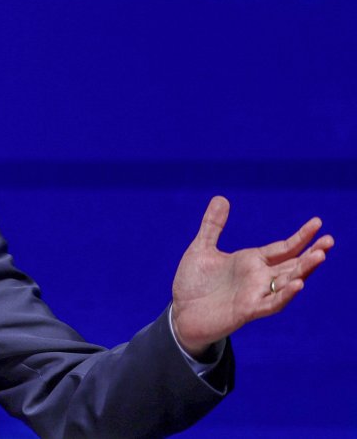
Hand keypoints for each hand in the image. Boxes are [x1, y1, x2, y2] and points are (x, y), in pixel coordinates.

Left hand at [171, 196, 333, 356]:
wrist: (180, 313)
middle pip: (292, 264)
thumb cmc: (194, 283)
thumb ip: (213, 225)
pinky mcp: (247, 310)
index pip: (283, 248)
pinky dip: (285, 294)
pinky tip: (298, 284)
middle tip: (330, 241)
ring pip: (287, 282)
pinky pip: (272, 303)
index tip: (318, 223)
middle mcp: (258, 277)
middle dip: (311, 254)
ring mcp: (255, 294)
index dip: (300, 237)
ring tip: (320, 256)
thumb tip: (221, 197)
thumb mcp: (201, 249)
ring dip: (304, 270)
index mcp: (251, 261)